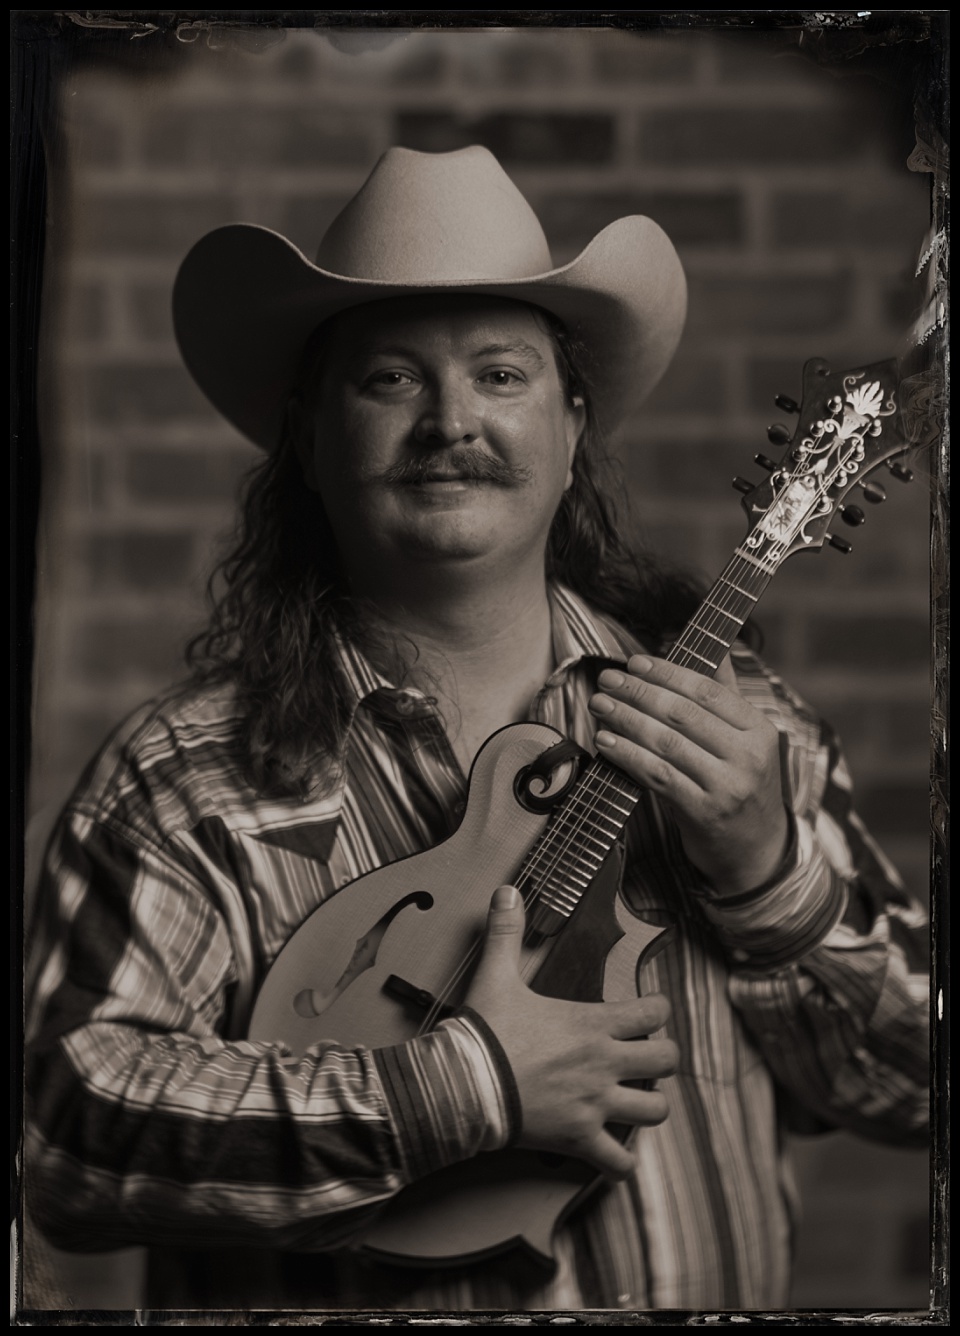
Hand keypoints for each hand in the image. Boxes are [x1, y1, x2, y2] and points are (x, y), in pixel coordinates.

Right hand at [465, 885, 677, 1178]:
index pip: (654, 1013)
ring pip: (655, 1110)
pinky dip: (622, 1161)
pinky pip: (619, 1162)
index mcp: (592, 1024)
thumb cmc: (484, 1031)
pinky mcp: (580, 1138)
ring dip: (650, 1104)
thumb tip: (506, 890)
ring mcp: (595, 1104)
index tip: (650, 1011)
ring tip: (635, 1098)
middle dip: (662, 1056)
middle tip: (645, 1055)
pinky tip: (616, 1152)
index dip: (658, 1009)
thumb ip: (506, 931)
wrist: (463, 1085)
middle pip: (666, 1061)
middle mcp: (604, 1064)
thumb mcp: (496, 975)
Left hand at [589, 654, 789, 895]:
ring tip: (601, 705)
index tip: (635, 662)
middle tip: (607, 680)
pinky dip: (627, 755)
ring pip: (666, 743)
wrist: (756, 850)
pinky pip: (657, 775)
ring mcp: (726, 786)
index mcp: (759, 729)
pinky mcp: (703, 812)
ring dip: (626, 719)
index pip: (707, 691)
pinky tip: (607, 741)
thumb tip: (715, 648)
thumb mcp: (746, 740)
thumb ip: (727, 695)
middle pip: (682, 714)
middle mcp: (748, 756)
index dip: (667, 673)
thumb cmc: (742, 785)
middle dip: (638, 692)